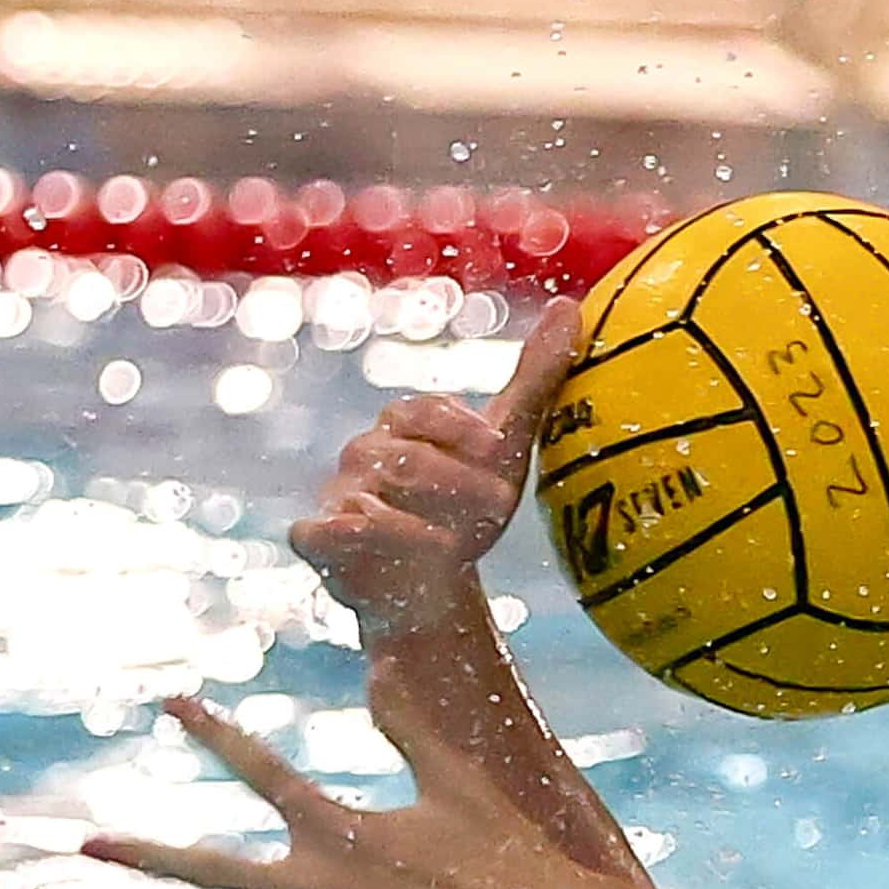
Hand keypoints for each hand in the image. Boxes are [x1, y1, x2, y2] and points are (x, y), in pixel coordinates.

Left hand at [83, 670, 649, 888]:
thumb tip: (379, 669)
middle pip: (213, 868)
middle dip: (147, 853)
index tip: (170, 703)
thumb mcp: (461, 784)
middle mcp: (322, 888)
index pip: (260, 770)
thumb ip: (411, 730)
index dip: (212, 731)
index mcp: (342, 831)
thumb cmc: (510, 856)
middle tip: (89, 844)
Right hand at [289, 297, 584, 624]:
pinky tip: (382, 545)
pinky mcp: (318, 537)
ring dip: (420, 524)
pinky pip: (323, 530)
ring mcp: (339, 492)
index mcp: (406, 422)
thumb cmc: (467, 503)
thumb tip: (570, 309)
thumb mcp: (506, 445)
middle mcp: (366, 451)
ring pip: (371, 497)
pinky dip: (353, 537)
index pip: (427, 411)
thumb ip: (534, 380)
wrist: (431, 580)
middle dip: (456, 485)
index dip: (461, 429)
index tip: (497, 449)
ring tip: (455, 546)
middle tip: (499, 507)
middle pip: (408, 459)